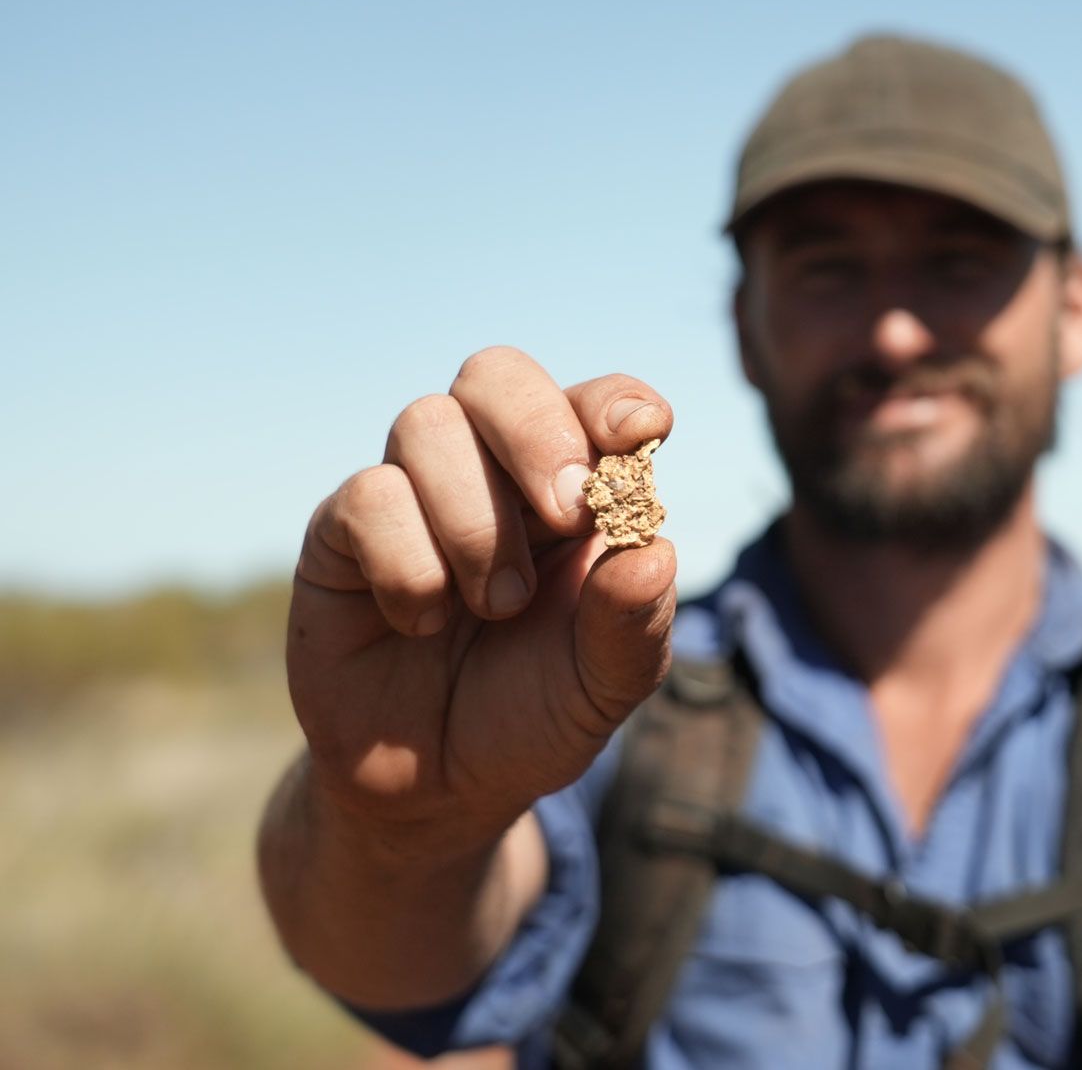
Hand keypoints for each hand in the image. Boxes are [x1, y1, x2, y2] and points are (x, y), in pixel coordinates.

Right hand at [288, 346, 677, 853]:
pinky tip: (423, 620)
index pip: (595, 403)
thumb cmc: (534, 714)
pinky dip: (409, 561)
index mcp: (573, 489)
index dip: (615, 401)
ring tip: (497, 604)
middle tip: (565, 511)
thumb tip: (656, 552)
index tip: (639, 433)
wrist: (439, 789)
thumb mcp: (605, 685)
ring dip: (475, 517)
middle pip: (496, 375)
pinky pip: (367, 496)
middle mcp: (492, 474)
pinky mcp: (341, 535)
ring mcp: (413, 494)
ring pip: (427, 421)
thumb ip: (635, 623)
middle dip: (537, 429)